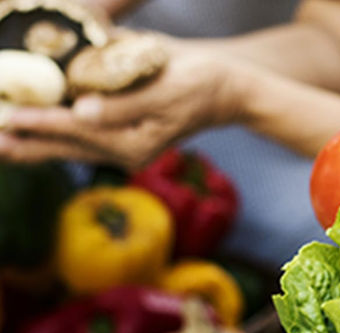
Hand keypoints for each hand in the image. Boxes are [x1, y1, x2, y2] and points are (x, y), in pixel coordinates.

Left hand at [0, 41, 239, 168]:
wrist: (225, 86)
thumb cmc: (200, 82)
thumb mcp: (167, 90)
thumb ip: (123, 104)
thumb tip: (82, 112)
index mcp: (134, 143)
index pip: (76, 130)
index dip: (38, 121)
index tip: (6, 117)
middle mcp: (122, 150)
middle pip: (62, 148)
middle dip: (22, 142)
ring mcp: (119, 145)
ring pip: (65, 147)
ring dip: (29, 143)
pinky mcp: (118, 134)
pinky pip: (76, 139)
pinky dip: (49, 134)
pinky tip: (27, 130)